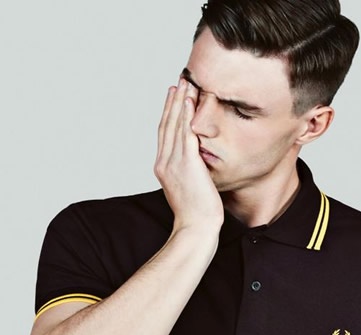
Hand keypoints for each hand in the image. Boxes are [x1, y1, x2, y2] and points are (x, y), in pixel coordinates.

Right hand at [155, 78, 223, 232]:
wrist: (196, 227)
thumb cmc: (197, 213)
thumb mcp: (189, 188)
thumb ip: (188, 172)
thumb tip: (196, 164)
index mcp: (163, 167)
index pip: (165, 133)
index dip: (169, 113)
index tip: (174, 97)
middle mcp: (165, 161)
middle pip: (167, 124)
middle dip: (173, 101)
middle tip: (179, 82)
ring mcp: (174, 162)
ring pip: (176, 124)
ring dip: (180, 102)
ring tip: (186, 84)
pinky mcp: (187, 163)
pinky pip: (186, 132)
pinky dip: (187, 115)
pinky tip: (190, 101)